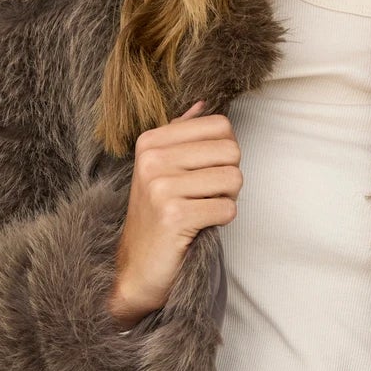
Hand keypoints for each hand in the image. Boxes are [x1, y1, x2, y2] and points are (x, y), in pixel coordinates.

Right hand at [106, 98, 243, 327]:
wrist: (136, 267)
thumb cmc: (157, 217)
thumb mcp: (161, 169)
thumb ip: (182, 134)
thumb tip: (204, 103)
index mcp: (151, 141)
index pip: (220, 124)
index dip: (225, 152)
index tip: (205, 172)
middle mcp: (153, 159)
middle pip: (231, 150)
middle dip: (229, 177)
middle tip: (206, 196)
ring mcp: (161, 187)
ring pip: (233, 179)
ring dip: (226, 200)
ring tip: (201, 210)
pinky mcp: (174, 215)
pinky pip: (227, 209)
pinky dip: (221, 221)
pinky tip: (198, 227)